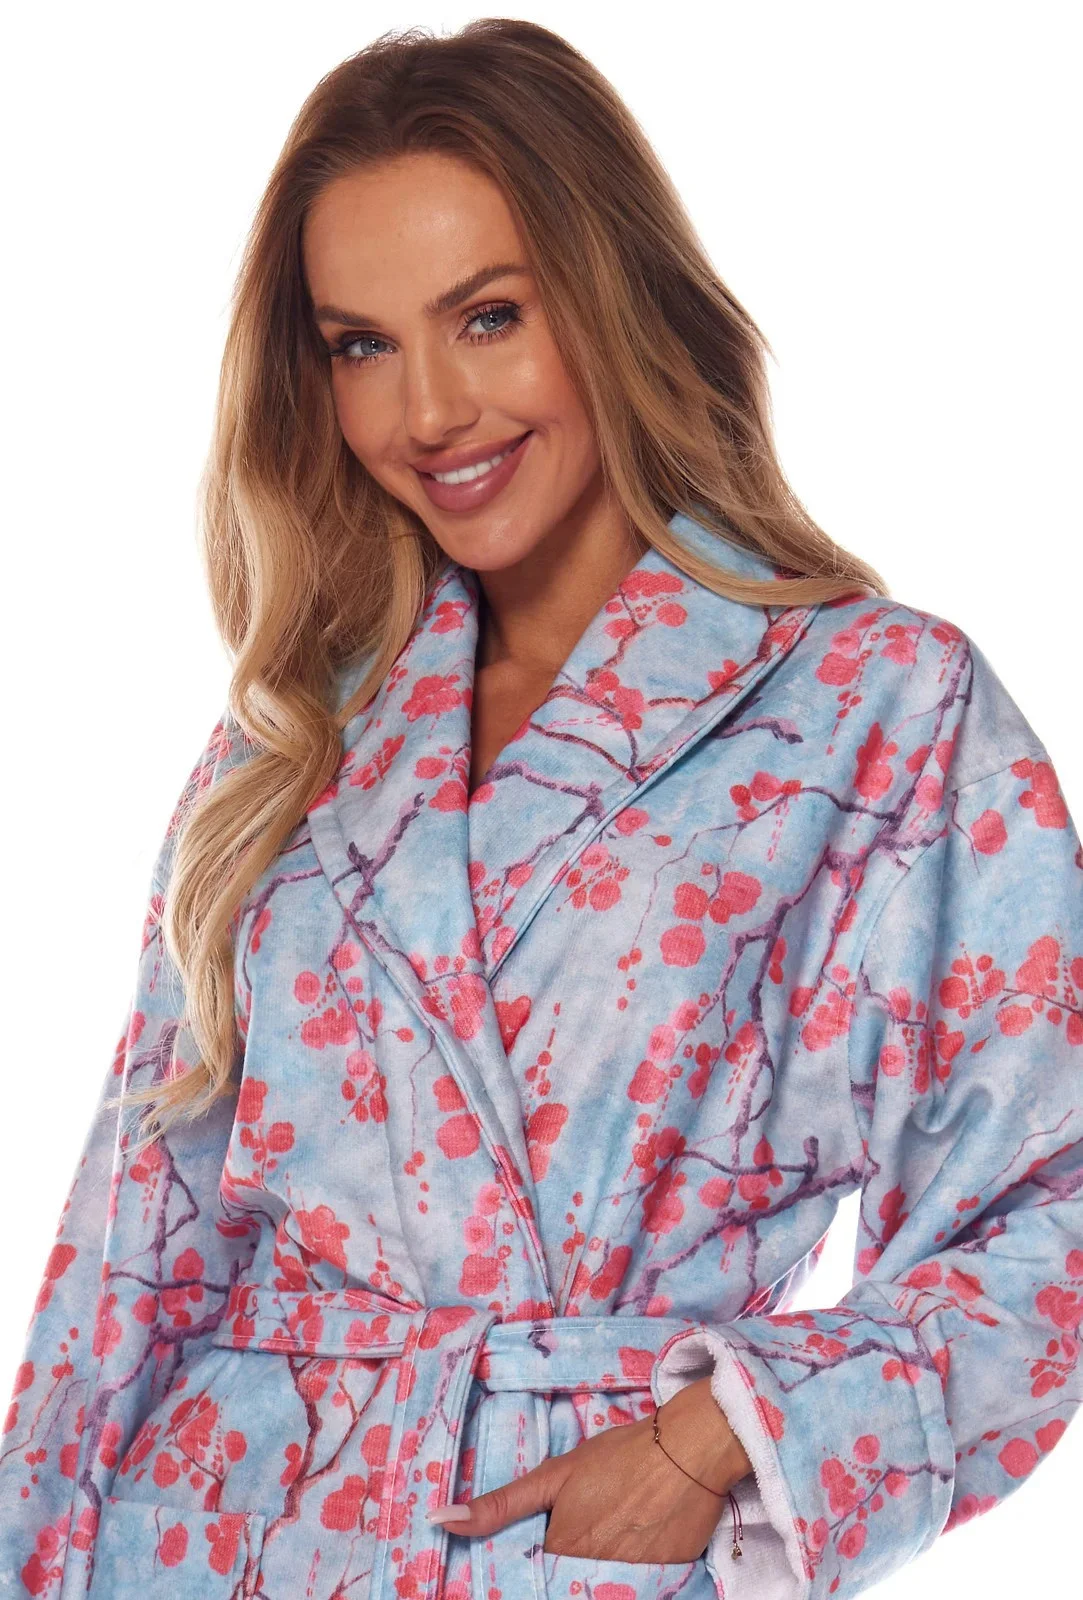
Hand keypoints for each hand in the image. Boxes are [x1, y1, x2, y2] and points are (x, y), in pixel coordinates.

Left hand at [427, 1377, 752, 1563]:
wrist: (690, 1448)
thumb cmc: (618, 1455)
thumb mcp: (555, 1474)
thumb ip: (499, 1506)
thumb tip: (439, 1523)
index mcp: (562, 1550)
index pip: (533, 1576)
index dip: (532, 1563)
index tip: (533, 1552)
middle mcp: (594, 1574)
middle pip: (568, 1582)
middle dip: (565, 1566)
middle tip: (583, 1529)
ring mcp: (632, 1580)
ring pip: (601, 1584)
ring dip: (598, 1564)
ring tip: (610, 1529)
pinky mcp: (666, 1579)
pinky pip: (639, 1584)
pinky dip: (632, 1567)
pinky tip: (637, 1537)